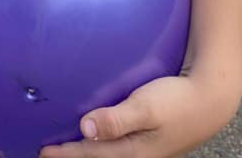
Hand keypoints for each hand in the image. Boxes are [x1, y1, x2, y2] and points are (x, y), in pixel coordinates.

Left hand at [39, 73, 233, 157]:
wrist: (208, 99)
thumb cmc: (177, 101)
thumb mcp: (146, 107)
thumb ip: (116, 119)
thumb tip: (85, 129)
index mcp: (133, 152)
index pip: (90, 154)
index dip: (65, 153)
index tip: (43, 151)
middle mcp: (135, 154)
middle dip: (72, 155)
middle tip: (46, 152)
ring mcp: (142, 148)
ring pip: (106, 152)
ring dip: (84, 149)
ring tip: (64, 145)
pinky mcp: (146, 139)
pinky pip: (115, 145)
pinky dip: (99, 141)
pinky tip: (93, 133)